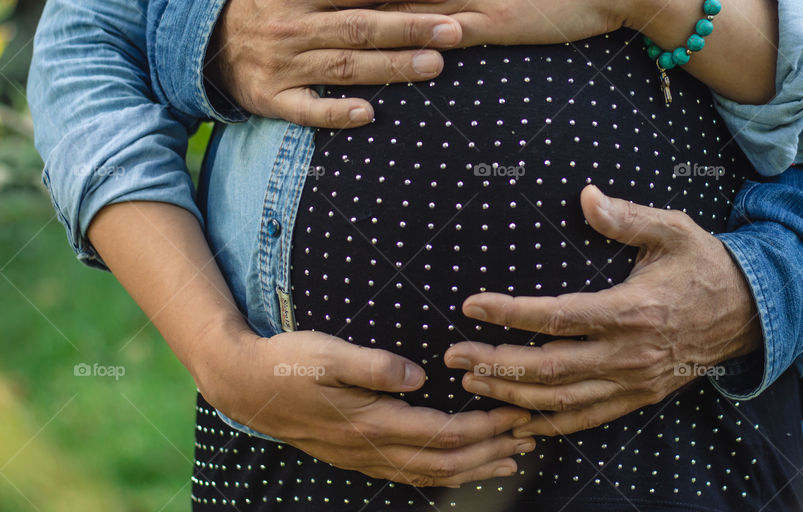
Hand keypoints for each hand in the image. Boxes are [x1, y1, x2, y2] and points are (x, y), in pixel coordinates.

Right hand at [195, 327, 533, 486]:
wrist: (246, 387)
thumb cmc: (289, 363)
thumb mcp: (328, 352)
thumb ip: (374, 365)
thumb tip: (418, 375)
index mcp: (373, 422)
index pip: (444, 434)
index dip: (485, 428)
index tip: (517, 414)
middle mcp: (373, 448)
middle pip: (446, 463)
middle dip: (492, 452)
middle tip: (530, 438)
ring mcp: (365, 458)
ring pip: (431, 475)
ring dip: (475, 468)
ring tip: (511, 459)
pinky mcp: (358, 456)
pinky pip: (410, 475)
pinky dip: (444, 474)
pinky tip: (460, 467)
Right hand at [207, 0, 463, 127]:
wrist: (203, 38)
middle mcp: (294, 25)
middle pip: (360, 26)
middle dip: (410, 27)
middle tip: (455, 30)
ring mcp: (284, 64)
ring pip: (344, 66)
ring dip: (390, 67)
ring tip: (434, 65)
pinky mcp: (273, 98)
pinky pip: (307, 109)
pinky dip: (335, 113)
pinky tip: (367, 114)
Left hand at [442, 184, 761, 436]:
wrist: (752, 311)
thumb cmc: (704, 264)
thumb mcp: (673, 230)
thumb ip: (627, 217)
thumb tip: (586, 195)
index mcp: (632, 310)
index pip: (557, 318)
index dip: (510, 314)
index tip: (472, 305)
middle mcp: (629, 354)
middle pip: (550, 368)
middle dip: (496, 363)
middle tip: (454, 352)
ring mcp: (634, 382)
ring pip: (562, 401)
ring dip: (512, 395)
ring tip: (472, 381)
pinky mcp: (639, 397)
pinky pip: (587, 418)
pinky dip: (549, 424)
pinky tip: (517, 420)